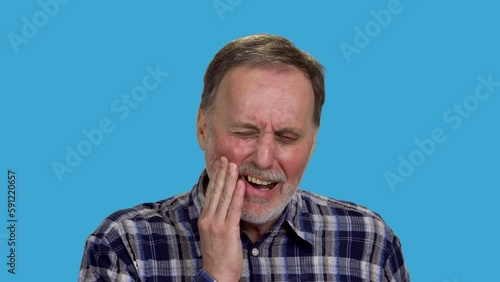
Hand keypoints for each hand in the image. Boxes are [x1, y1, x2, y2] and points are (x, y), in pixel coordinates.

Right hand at [198, 156, 245, 281]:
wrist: (217, 276)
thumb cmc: (218, 257)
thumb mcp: (214, 235)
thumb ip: (219, 220)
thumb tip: (227, 207)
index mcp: (205, 220)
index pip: (211, 194)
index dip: (216, 178)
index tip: (220, 165)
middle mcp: (208, 220)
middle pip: (216, 192)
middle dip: (222, 174)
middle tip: (226, 159)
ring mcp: (217, 225)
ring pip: (224, 198)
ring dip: (230, 180)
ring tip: (234, 166)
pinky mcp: (227, 231)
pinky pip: (234, 210)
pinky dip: (237, 195)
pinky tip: (241, 184)